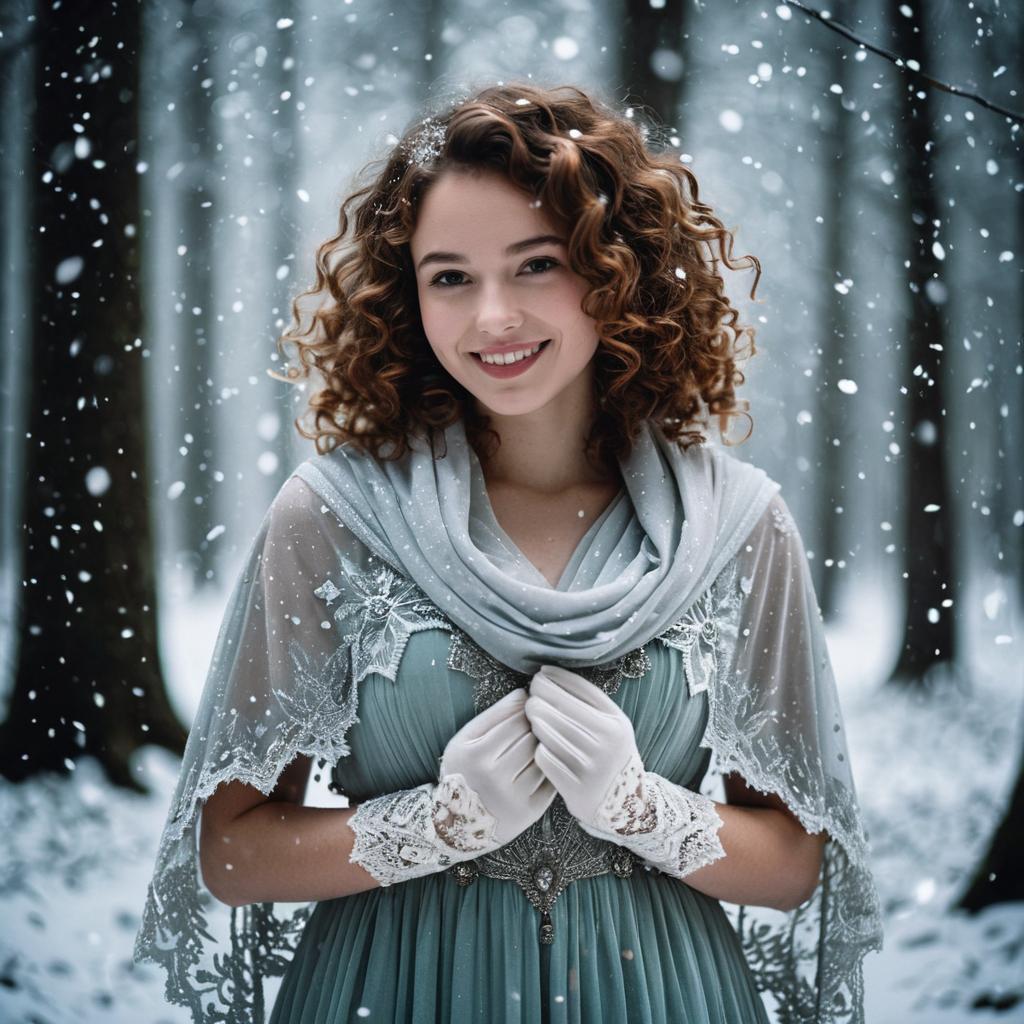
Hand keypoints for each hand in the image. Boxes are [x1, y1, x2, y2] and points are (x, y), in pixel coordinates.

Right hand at [440, 687, 556, 845]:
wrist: (459, 823)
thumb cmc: (464, 772)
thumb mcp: (465, 740)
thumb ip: (493, 715)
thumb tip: (524, 694)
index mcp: (476, 755)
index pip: (515, 721)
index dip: (525, 711)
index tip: (528, 708)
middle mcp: (494, 778)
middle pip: (531, 738)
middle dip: (536, 728)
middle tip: (536, 725)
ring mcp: (513, 797)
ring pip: (542, 757)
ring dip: (544, 746)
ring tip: (538, 743)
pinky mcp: (530, 812)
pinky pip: (549, 779)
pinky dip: (550, 768)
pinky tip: (543, 763)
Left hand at [523, 664, 639, 831]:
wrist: (624, 803)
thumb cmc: (611, 754)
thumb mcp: (614, 725)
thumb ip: (590, 700)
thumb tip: (551, 674)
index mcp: (616, 725)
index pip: (579, 691)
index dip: (555, 679)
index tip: (541, 674)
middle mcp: (606, 745)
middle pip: (560, 710)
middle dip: (539, 697)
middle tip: (531, 695)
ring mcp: (591, 768)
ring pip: (549, 733)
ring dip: (535, 721)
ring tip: (532, 715)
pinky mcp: (575, 789)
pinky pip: (545, 759)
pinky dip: (538, 748)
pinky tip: (537, 743)